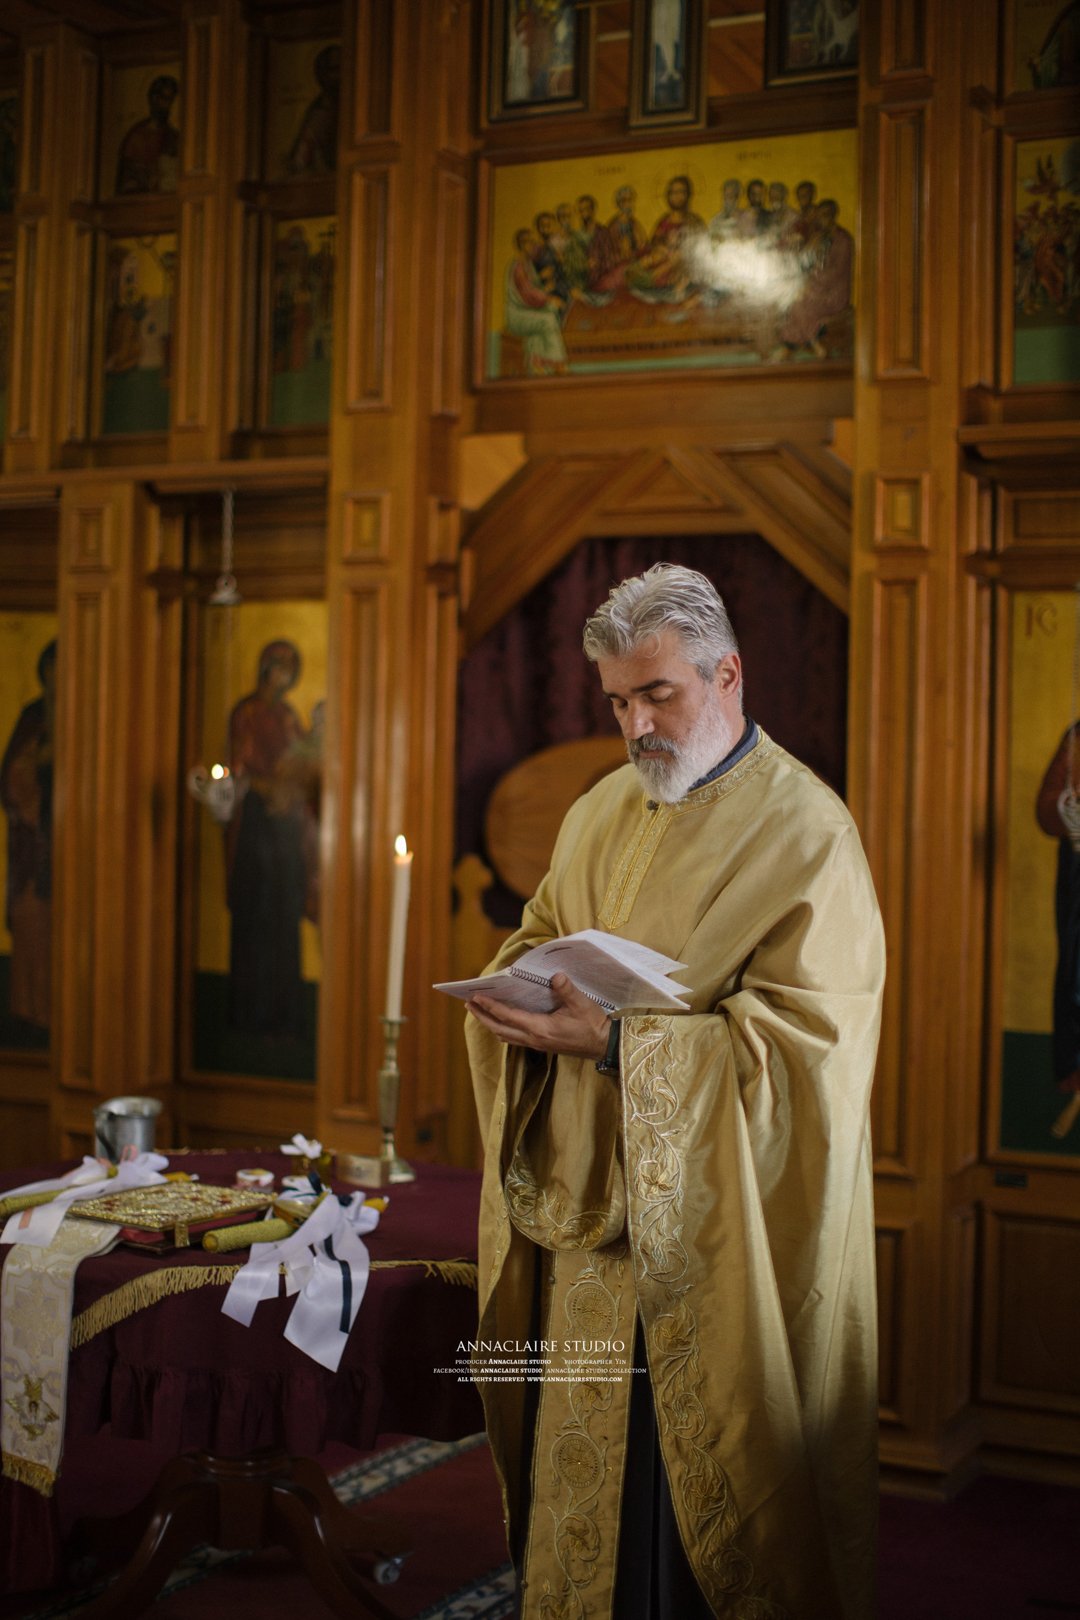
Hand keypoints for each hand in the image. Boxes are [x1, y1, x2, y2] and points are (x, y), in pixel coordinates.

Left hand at [467, 973, 609, 1061]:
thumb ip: (566, 990)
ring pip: (506, 1035)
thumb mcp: (581, 1004)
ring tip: (479, 1011)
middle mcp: (534, 1039)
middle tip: (468, 1003)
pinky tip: (502, 1023)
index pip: (508, 1017)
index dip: (491, 1007)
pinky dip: (503, 1029)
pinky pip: (515, 1039)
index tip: (475, 998)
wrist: (604, 1045)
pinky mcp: (542, 1045)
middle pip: (500, 1029)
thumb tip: (555, 976)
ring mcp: (537, 1044)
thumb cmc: (592, 1024)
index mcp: (540, 1028)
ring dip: (490, 1023)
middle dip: (483, 1016)